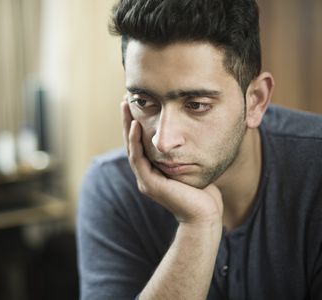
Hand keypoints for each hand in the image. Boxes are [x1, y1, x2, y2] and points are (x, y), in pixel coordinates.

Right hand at [121, 100, 222, 225]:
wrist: (204, 214)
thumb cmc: (201, 191)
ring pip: (131, 148)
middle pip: (131, 142)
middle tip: (125, 99)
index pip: (140, 142)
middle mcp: (145, 174)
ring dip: (127, 126)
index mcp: (152, 169)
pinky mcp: (149, 184)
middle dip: (127, 120)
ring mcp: (145, 179)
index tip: (137, 103)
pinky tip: (136, 124)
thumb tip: (187, 135)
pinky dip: (135, 141)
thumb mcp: (190, 165)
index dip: (136, 123)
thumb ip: (183, 153)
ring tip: (126, 105)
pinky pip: (138, 158)